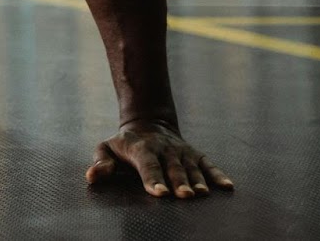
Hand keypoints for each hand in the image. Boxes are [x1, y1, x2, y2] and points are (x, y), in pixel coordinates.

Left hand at [85, 120, 233, 197]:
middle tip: (184, 196)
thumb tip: (91, 177)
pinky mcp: (195, 155)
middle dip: (179, 182)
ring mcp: (182, 152)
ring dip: (197, 180)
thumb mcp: (106, 148)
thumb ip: (101, 162)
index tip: (160, 193)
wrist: (148, 123)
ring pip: (191, 167)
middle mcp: (164, 150)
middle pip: (173, 168)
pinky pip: (208, 164)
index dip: (153, 179)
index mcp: (142, 149)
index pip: (148, 165)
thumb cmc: (124, 144)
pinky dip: (218, 174)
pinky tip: (227, 187)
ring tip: (200, 194)